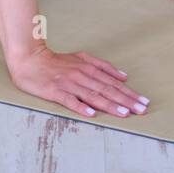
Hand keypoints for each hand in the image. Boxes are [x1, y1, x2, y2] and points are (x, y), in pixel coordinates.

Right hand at [8, 47, 149, 118]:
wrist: (30, 59)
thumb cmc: (56, 61)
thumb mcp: (81, 58)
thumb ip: (102, 66)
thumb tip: (123, 77)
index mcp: (88, 69)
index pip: (113, 84)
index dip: (129, 93)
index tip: (143, 102)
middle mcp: (81, 76)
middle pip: (107, 90)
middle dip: (126, 101)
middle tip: (141, 110)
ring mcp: (69, 84)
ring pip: (93, 96)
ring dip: (110, 105)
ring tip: (124, 113)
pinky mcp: (55, 92)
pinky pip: (70, 101)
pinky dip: (81, 107)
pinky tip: (91, 114)